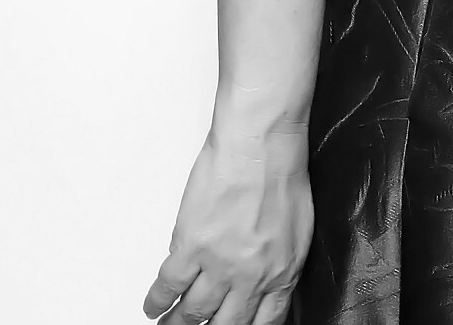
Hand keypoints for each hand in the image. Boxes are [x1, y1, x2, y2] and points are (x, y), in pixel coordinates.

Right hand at [143, 125, 312, 324]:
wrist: (261, 146)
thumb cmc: (282, 175)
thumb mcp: (298, 231)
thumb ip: (279, 263)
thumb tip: (260, 281)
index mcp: (282, 273)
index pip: (264, 322)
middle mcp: (251, 276)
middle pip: (225, 324)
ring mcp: (219, 264)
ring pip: (192, 312)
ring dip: (177, 323)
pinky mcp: (191, 246)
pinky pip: (168, 286)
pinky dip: (157, 300)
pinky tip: (154, 306)